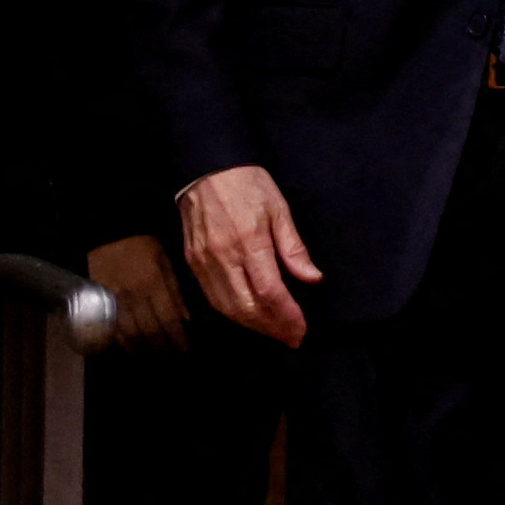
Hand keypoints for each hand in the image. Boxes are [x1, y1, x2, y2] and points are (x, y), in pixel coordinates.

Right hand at [83, 233, 192, 353]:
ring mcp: (115, 299)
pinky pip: (111, 326)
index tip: (184, 348)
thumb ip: (175, 290)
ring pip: (130, 333)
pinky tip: (130, 346)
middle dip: (162, 346)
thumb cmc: (144, 245)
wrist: (110, 231)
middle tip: (170, 353)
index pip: (169, 319)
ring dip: (143, 347)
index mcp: (154, 283)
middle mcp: (135, 295)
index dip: (177, 337)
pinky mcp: (100, 300)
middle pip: (150, 330)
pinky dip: (122, 341)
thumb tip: (185, 319)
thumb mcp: (166, 261)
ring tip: (152, 353)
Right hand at [175, 163, 319, 346]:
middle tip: (292, 337)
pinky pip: (212, 298)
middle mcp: (223, 256)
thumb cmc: (247, 184)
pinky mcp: (192, 262)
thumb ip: (293, 248)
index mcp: (249, 241)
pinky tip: (249, 317)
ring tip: (274, 331)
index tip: (301, 328)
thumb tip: (312, 278)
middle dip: (272, 328)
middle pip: (247, 307)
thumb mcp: (279, 209)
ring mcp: (204, 261)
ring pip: (227, 308)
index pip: (269, 292)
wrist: (206, 167)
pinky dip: (233, 313)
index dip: (287, 316)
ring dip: (253, 325)